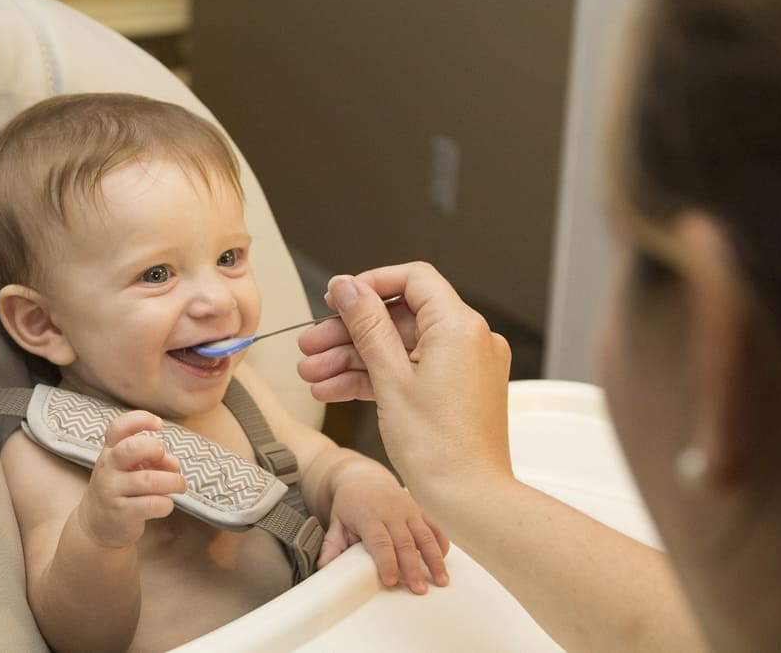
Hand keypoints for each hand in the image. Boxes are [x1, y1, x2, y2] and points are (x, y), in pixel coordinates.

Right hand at [77, 410, 186, 548]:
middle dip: (155, 449)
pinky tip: (165, 504)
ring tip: (180, 485)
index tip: (158, 424)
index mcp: (110, 451)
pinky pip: (151, 504)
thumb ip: (153, 459)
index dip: (140, 420)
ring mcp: (112, 491)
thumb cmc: (121, 488)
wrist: (96, 525)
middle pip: (131, 448)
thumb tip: (173, 463)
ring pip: (149, 480)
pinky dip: (166, 503)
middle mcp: (108, 468)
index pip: (118, 428)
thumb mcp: (131, 468)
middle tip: (164, 458)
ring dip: (173, 481)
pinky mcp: (122, 513)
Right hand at [296, 263, 512, 498]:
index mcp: (459, 327)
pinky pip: (410, 371)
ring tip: (313, 375)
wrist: (469, 499)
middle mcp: (469, 340)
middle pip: (399, 318)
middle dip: (349, 332)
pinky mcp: (456, 390)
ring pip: (399, 348)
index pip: (413, 280)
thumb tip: (347, 288)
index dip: (370, 285)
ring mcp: (464, 367)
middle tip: (311, 346)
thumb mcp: (390, 378)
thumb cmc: (439, 448)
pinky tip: (335, 390)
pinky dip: (375, 378)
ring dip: (353, 359)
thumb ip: (367, 325)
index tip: (336, 298)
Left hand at [319, 461, 449, 593]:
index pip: (380, 542)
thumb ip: (331, 545)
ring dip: (435, 559)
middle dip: (413, 568)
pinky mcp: (419, 510)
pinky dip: (441, 544)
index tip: (391, 581)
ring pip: (425, 536)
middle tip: (419, 590)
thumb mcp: (336, 521)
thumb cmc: (349, 504)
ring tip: (441, 581)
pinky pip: (434, 527)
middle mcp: (391, 512)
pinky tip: (443, 561)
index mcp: (369, 515)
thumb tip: (324, 568)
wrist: (363, 477)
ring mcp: (408, 510)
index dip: (386, 562)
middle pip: (405, 542)